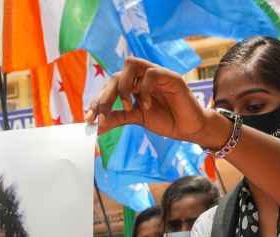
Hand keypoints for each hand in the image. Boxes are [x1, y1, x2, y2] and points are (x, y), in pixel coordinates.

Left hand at [86, 57, 217, 145]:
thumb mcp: (136, 119)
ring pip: (131, 64)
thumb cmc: (165, 120)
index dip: (98, 100)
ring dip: (124, 86)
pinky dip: (144, 90)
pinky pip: (152, 73)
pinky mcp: (171, 77)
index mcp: (133, 85)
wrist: (189, 128)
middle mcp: (141, 77)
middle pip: (117, 75)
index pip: (110, 86)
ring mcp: (156, 74)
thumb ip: (117, 118)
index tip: (90, 118)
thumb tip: (95, 125)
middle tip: (102, 113)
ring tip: (129, 106)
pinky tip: (147, 107)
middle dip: (106, 95)